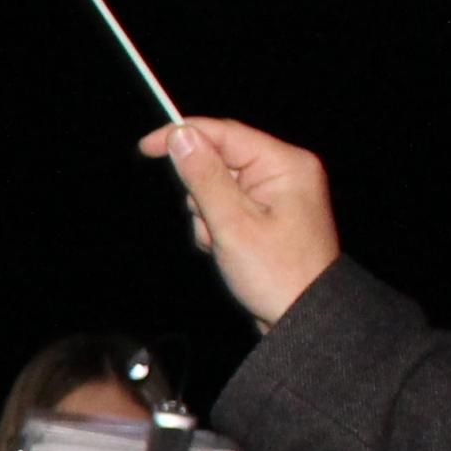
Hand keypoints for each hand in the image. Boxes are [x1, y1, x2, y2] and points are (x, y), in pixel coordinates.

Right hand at [143, 116, 339, 328]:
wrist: (304, 317)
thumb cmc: (277, 274)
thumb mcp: (232, 223)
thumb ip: (204, 176)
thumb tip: (180, 137)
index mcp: (285, 165)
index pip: (225, 133)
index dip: (182, 136)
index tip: (146, 147)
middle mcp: (285, 172)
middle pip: (220, 160)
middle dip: (202, 194)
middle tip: (212, 226)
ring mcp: (278, 193)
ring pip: (218, 185)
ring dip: (208, 215)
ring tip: (223, 244)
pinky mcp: (269, 213)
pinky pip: (228, 205)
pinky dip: (217, 225)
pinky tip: (227, 249)